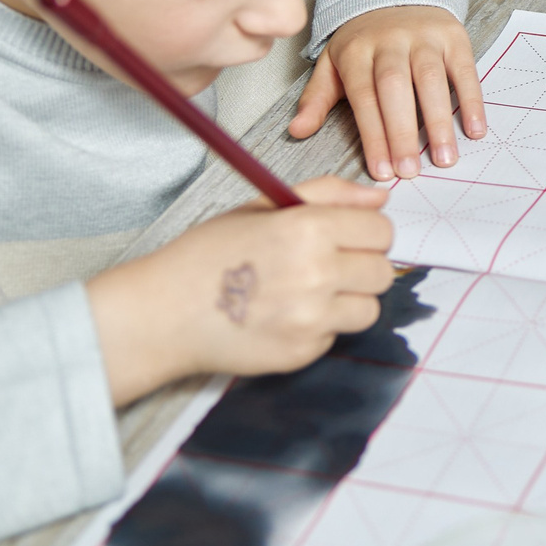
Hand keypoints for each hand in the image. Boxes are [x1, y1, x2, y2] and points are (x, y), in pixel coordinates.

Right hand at [88, 176, 395, 403]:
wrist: (163, 314)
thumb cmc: (207, 256)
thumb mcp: (261, 207)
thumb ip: (326, 194)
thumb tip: (380, 197)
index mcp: (309, 228)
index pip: (382, 230)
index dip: (366, 232)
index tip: (347, 237)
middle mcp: (317, 273)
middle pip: (382, 272)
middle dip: (361, 267)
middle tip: (326, 266)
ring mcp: (312, 318)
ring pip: (369, 309)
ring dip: (347, 301)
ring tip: (305, 293)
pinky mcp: (303, 352)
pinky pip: (335, 336)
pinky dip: (318, 328)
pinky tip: (282, 317)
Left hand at [292, 5, 486, 180]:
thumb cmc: (364, 43)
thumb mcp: (333, 65)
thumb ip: (317, 99)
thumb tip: (296, 131)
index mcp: (356, 51)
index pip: (364, 97)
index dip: (373, 135)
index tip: (381, 170)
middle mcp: (390, 41)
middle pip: (395, 88)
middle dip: (402, 132)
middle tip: (411, 170)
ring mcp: (424, 37)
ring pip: (431, 80)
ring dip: (439, 121)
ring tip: (444, 158)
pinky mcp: (453, 36)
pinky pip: (464, 70)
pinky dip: (472, 100)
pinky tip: (474, 130)